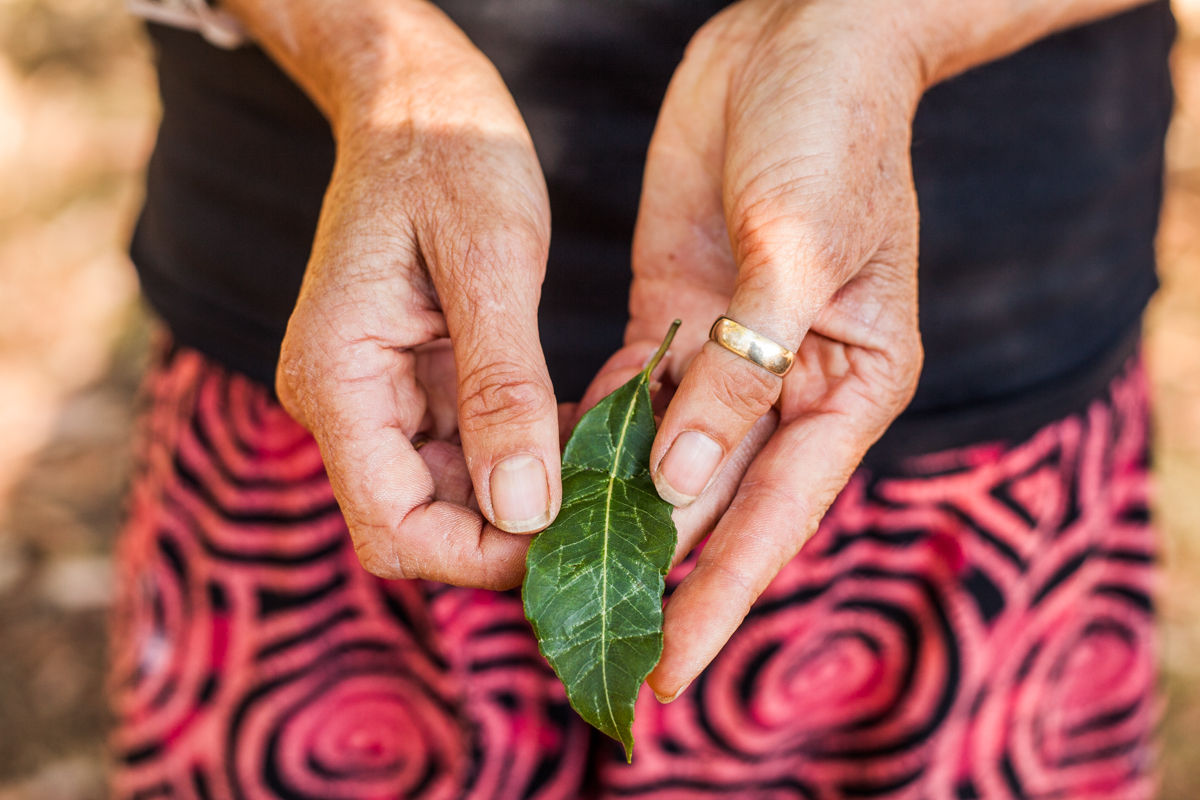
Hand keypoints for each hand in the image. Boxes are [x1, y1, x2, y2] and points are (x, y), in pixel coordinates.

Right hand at [228, 1, 562, 588]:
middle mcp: (347, 404)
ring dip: (534, 496)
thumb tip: (524, 510)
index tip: (572, 537)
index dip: (479, 555)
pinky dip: (533, 454)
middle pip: (424, 525)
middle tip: (613, 507)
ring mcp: (381, 398)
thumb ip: (501, 389)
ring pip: (457, 497)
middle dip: (517, 533)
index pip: (393, 526)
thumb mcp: (488, 264)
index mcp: (338, 380)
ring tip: (612, 464)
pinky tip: (590, 428)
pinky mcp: (419, 384)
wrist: (417, 101)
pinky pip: (477, 451)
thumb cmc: (448, 155)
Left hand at [629, 0, 925, 701]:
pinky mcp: (676, 311)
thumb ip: (741, 367)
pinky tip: (550, 474)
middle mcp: (790, 381)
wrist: (803, 39)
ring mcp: (729, 350)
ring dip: (617, 513)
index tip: (672, 666)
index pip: (778, 512)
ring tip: (559, 579)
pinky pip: (633, 393)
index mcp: (850, 381)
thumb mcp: (794, 245)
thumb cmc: (831, 132)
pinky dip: (597, 435)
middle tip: (598, 641)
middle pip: (718, 499)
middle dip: (662, 572)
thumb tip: (679, 479)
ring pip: (668, 455)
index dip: (722, 593)